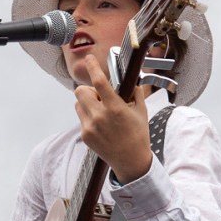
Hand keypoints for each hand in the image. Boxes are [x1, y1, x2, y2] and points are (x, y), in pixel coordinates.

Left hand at [73, 55, 152, 183]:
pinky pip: (80, 117)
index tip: (89, 59)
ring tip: (101, 111)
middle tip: (99, 96)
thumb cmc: (138, 135)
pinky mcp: (85, 136)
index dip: (92, 67)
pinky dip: (88, 116)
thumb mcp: (141, 111)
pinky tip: (100, 124)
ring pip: (78, 104)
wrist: (131, 161)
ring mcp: (90, 127)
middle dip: (88, 90)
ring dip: (87, 103)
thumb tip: (131, 79)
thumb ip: (134, 93)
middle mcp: (100, 117)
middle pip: (80, 91)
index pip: (99, 82)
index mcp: (115, 108)